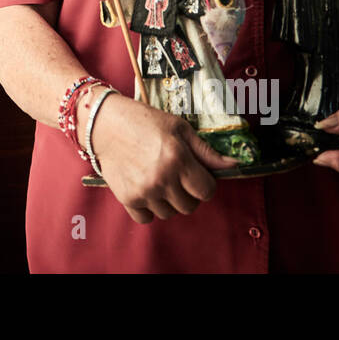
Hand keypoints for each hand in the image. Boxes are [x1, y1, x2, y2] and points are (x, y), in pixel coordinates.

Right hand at [92, 94, 240, 222]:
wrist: (104, 123)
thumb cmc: (144, 120)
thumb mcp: (179, 128)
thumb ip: (206, 151)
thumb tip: (234, 165)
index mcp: (178, 159)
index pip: (207, 191)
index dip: (205, 183)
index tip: (196, 174)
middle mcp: (162, 178)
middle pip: (190, 206)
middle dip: (188, 193)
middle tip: (177, 177)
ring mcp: (144, 191)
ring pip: (170, 214)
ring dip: (169, 201)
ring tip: (160, 180)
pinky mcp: (127, 199)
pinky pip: (147, 218)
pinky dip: (149, 208)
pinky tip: (146, 190)